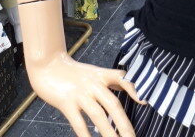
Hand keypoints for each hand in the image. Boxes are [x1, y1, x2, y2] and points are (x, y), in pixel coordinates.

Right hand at [27, 51, 145, 136]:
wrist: (48, 64)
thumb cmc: (73, 72)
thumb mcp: (94, 73)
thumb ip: (109, 81)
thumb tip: (128, 88)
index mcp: (103, 75)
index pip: (124, 79)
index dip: (135, 90)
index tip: (146, 103)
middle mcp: (94, 84)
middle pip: (113, 104)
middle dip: (124, 124)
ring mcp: (81, 93)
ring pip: (98, 115)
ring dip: (109, 132)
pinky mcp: (66, 102)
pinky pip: (78, 122)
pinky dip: (85, 134)